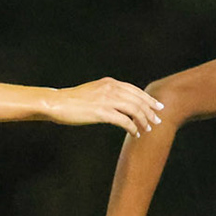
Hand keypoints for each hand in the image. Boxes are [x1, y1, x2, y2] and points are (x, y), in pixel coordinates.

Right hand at [47, 78, 163, 135]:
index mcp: (110, 83)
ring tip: (147, 129)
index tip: (157, 107)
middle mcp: (111, 89)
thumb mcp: (93, 91)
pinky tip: (134, 133)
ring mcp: (107, 100)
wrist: (57, 103)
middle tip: (157, 121)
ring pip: (135, 110)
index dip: (148, 99)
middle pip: (138, 100)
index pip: (135, 90)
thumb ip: (107, 93)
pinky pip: (124, 121)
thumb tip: (118, 102)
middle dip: (150, 111)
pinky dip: (132, 128)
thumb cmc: (72, 100)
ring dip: (143, 121)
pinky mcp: (102, 112)